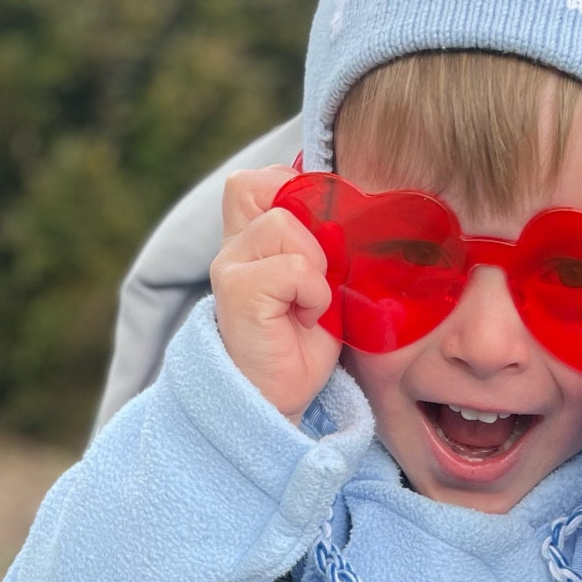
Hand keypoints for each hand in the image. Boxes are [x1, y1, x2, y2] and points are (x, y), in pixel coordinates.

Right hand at [209, 166, 338, 416]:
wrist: (280, 400)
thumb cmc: (303, 346)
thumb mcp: (320, 284)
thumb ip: (320, 245)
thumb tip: (351, 215)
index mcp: (248, 240)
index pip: (258, 181)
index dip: (294, 194)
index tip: (319, 243)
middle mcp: (232, 247)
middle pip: (259, 185)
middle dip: (305, 220)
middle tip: (317, 270)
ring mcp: (229, 266)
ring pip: (285, 224)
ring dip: (316, 265)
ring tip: (311, 304)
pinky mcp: (237, 291)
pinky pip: (295, 268)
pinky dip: (314, 294)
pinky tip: (306, 320)